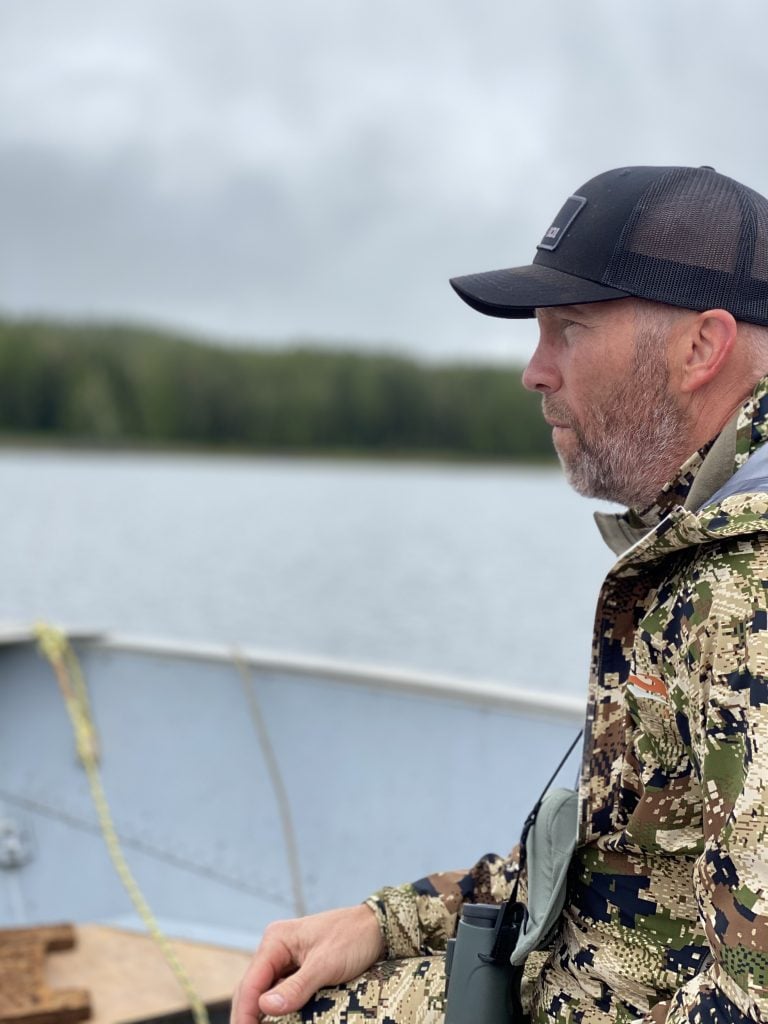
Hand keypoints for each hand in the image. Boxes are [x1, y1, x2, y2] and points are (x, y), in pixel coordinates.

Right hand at [231, 904, 385, 1022]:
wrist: (377, 927)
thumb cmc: (353, 938)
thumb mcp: (325, 964)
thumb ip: (296, 987)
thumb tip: (265, 1007)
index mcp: (276, 940)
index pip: (251, 983)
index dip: (245, 1014)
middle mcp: (276, 947)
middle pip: (252, 989)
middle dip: (248, 1016)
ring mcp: (286, 958)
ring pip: (264, 992)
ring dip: (260, 1014)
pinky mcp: (298, 968)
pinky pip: (280, 991)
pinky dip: (276, 1009)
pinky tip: (277, 1023)